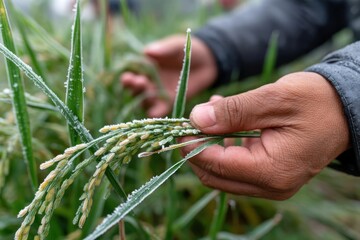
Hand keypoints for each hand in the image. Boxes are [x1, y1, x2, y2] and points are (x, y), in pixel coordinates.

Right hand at [121, 35, 216, 116]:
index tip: (128, 77)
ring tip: (149, 94)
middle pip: (135, 88)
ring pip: (144, 100)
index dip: (128, 76)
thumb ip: (163, 49)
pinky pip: (158, 110)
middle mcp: (149, 81)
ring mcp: (158, 93)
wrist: (208, 61)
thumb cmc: (188, 49)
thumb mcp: (176, 45)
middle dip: (134, 87)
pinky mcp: (169, 103)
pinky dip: (155, 113)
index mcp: (145, 66)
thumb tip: (147, 51)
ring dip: (143, 100)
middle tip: (139, 82)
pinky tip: (155, 113)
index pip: (131, 73)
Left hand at [183, 72, 349, 199]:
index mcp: (272, 171)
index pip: (216, 165)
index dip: (192, 145)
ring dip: (210, 146)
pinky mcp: (270, 177)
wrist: (345, 110)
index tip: (180, 124)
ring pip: (223, 174)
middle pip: (215, 176)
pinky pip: (237, 168)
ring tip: (212, 113)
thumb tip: (196, 119)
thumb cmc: (316, 101)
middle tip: (193, 119)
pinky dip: (225, 147)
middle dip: (198, 149)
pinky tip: (226, 122)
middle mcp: (270, 186)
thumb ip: (234, 111)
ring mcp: (271, 185)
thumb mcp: (274, 99)